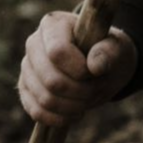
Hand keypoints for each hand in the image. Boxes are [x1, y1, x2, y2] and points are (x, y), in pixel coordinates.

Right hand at [17, 11, 137, 125]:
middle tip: (96, 89)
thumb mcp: (117, 47)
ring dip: (73, 106)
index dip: (79, 69)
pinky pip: (36, 111)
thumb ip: (109, 52)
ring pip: (44, 98)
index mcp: (53, 24)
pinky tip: (75, 113)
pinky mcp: (25, 89)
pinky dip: (58, 118)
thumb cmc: (107, 51)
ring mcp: (27, 67)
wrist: (99, 65)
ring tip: (88, 100)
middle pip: (50, 79)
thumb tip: (95, 66)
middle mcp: (33, 43)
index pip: (57, 52)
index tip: (96, 72)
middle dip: (80, 91)